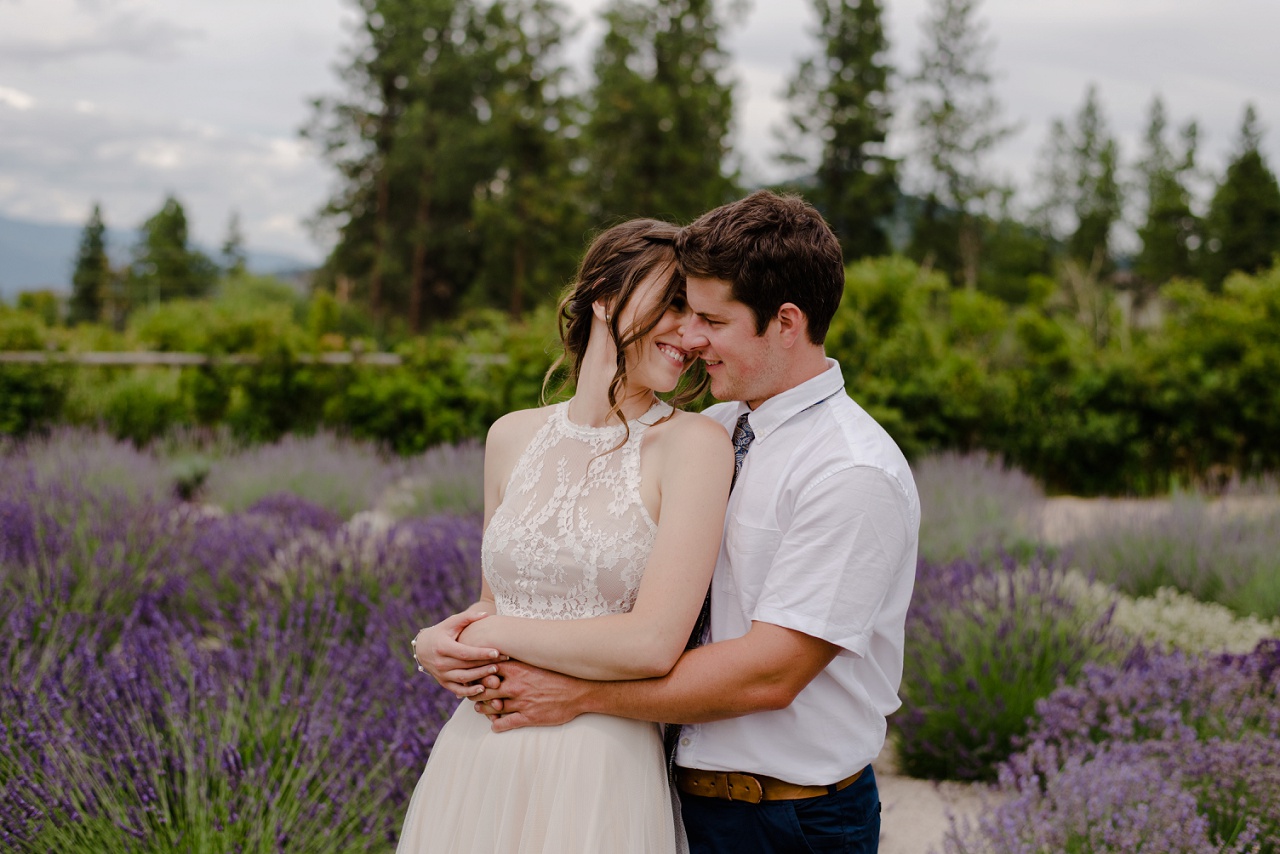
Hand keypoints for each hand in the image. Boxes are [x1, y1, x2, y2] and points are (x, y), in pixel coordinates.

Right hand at [413, 611, 505, 698]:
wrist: (422, 648)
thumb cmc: (441, 632)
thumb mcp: (451, 622)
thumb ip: (467, 617)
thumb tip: (486, 614)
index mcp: (442, 647)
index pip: (464, 652)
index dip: (481, 653)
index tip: (497, 652)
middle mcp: (440, 662)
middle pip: (466, 665)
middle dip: (486, 663)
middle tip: (503, 660)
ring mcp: (441, 674)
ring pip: (463, 678)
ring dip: (480, 676)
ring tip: (496, 671)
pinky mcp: (443, 682)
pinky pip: (457, 689)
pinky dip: (469, 692)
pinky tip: (483, 689)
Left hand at [471, 660, 588, 731]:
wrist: (580, 691)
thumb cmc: (559, 675)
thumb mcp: (537, 662)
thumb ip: (520, 661)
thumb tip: (504, 657)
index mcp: (518, 669)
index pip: (486, 670)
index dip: (479, 675)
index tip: (476, 677)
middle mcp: (516, 685)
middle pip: (484, 690)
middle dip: (477, 694)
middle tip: (475, 695)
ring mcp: (521, 702)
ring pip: (491, 708)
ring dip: (484, 710)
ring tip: (482, 709)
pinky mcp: (528, 717)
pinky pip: (504, 724)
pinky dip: (496, 725)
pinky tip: (496, 724)